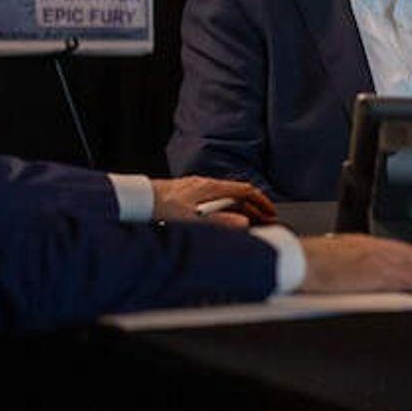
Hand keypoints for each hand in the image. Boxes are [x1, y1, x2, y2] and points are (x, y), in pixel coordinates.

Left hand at [151, 176, 275, 227]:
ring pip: (226, 198)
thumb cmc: (162, 207)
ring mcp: (198, 189)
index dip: (262, 202)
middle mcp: (207, 185)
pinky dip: (226, 211)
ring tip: (247, 225)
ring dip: (239, 211)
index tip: (271, 213)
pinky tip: (222, 222)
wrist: (140, 199)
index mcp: (213, 187)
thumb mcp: (194, 219)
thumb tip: (244, 224)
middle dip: (254, 209)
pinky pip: (215, 201)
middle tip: (264, 222)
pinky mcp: (189, 195)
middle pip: (238, 195)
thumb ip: (221, 223)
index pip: (246, 190)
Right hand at [297, 234, 411, 294]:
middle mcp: (376, 248)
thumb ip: (357, 267)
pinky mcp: (375, 271)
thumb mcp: (338, 261)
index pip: (404, 252)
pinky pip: (408, 276)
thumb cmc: (309, 265)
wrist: (295, 261)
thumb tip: (367, 277)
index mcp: (367, 245)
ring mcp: (377, 258)